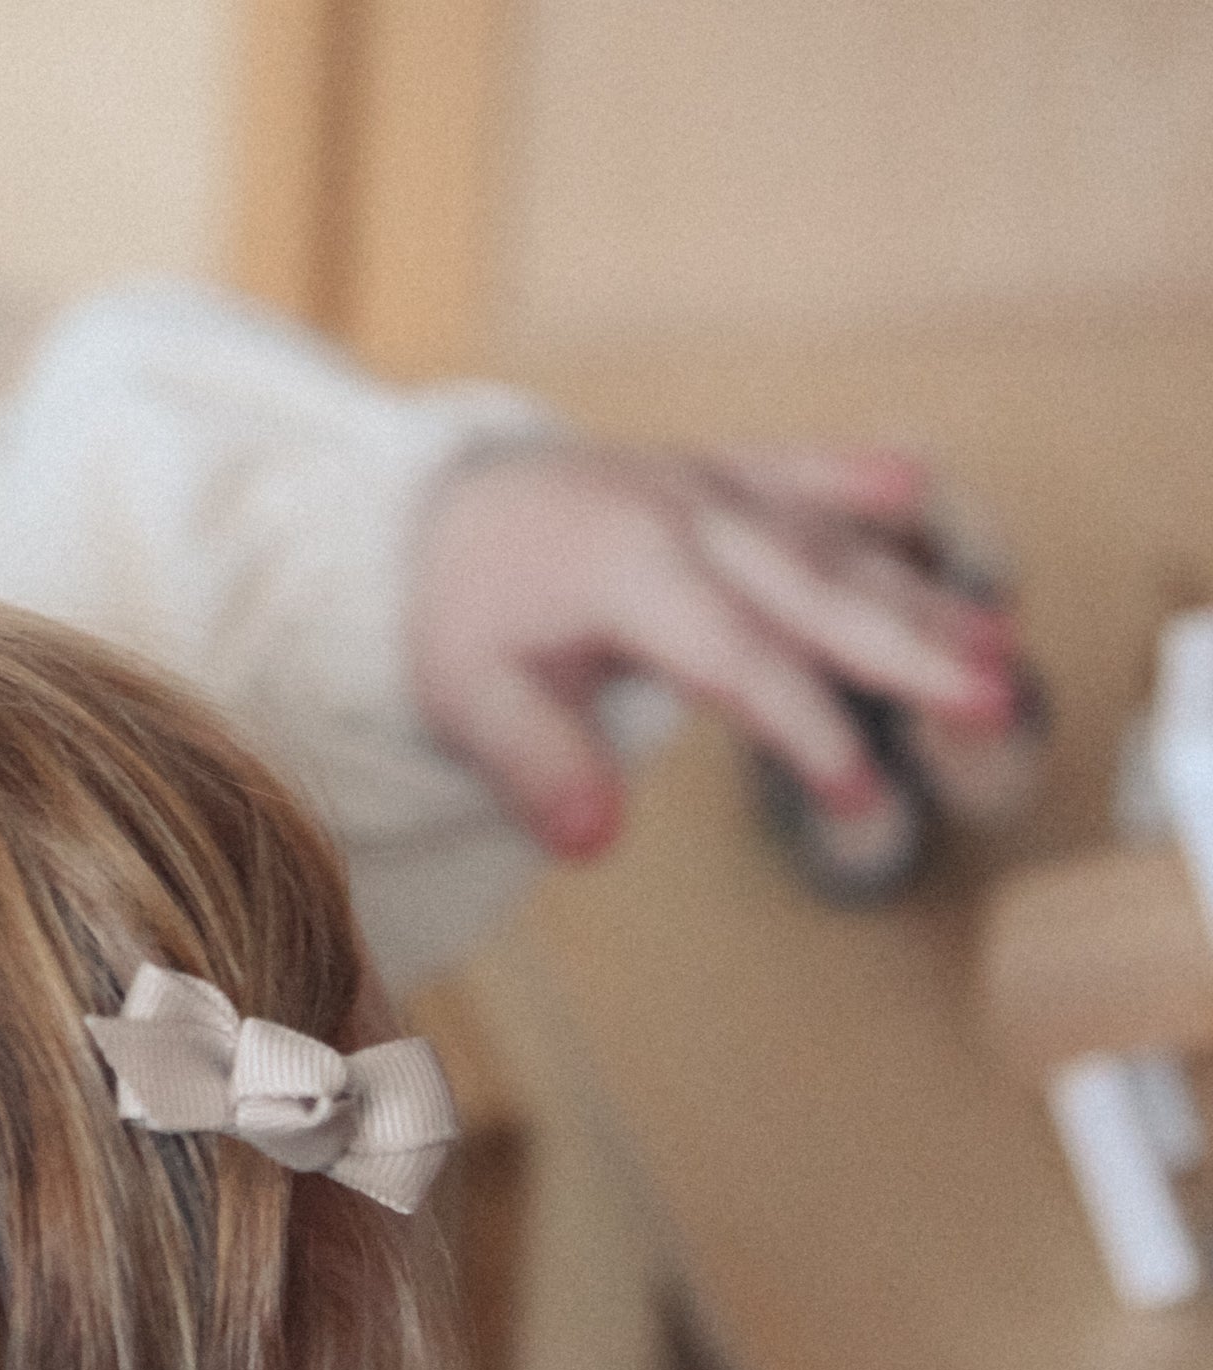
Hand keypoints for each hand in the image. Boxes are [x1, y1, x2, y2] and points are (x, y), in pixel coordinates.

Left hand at [409, 441, 1021, 858]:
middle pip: (812, 592)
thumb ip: (536, 766)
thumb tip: (592, 842)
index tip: (861, 795)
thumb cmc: (455, 617)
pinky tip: (915, 481)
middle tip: (994, 702)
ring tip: (996, 647)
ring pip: (824, 540)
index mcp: (626, 570)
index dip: (803, 729)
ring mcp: (702, 487)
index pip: (737, 659)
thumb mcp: (466, 701)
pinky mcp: (710, 475)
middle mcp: (680, 514)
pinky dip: (852, 475)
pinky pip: (791, 471)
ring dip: (915, 590)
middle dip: (909, 650)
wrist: (430, 516)